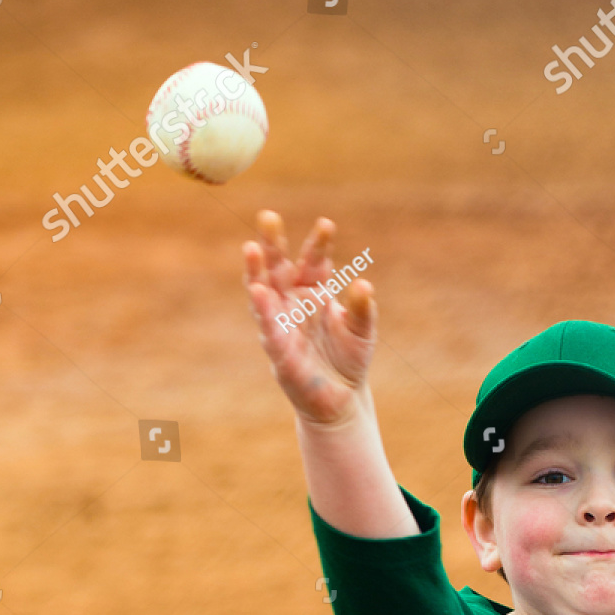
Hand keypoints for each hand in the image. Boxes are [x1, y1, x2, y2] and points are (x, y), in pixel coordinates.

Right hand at [242, 211, 375, 426]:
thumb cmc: (349, 359)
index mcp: (314, 291)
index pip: (314, 261)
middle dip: (273, 243)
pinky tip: (258, 292)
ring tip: (251, 248)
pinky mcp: (277, 348)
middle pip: (279, 266)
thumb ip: (362, 309)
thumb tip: (364, 284)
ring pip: (264, 291)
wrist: (340, 398)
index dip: (319, 244)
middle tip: (268, 217)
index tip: (326, 225)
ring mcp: (281, 323)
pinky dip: (264, 310)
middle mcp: (292, 302)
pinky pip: (268, 326)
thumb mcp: (362, 331)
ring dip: (256, 271)